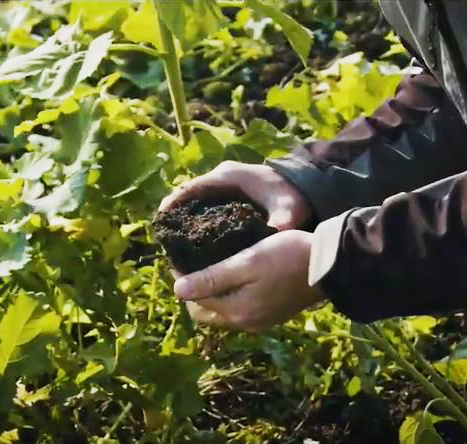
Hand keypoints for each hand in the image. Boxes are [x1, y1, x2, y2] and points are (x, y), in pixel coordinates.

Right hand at [158, 161, 312, 229]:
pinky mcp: (228, 197)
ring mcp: (224, 188)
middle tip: (164, 240)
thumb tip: (274, 236)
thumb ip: (281, 222)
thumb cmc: (293, 194)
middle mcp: (221, 179)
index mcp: (227, 177)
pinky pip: (205, 207)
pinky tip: (194, 242)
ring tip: (173, 244)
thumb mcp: (288, 209)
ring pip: (195, 202)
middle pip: (188, 196)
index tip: (159, 221)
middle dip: (174, 215)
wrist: (307, 187)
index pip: (191, 188)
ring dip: (184, 219)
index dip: (172, 203)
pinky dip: (196, 221)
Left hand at [173, 230, 324, 331]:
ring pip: (224, 310)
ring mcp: (261, 320)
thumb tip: (177, 291)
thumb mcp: (246, 263)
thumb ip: (212, 278)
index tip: (181, 254)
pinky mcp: (273, 313)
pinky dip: (231, 294)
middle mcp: (246, 323)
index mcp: (237, 313)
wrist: (330, 265)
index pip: (195, 302)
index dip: (183, 279)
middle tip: (193, 262)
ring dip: (213, 292)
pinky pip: (241, 307)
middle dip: (195, 290)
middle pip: (207, 311)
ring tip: (211, 265)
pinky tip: (234, 274)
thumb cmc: (286, 257)